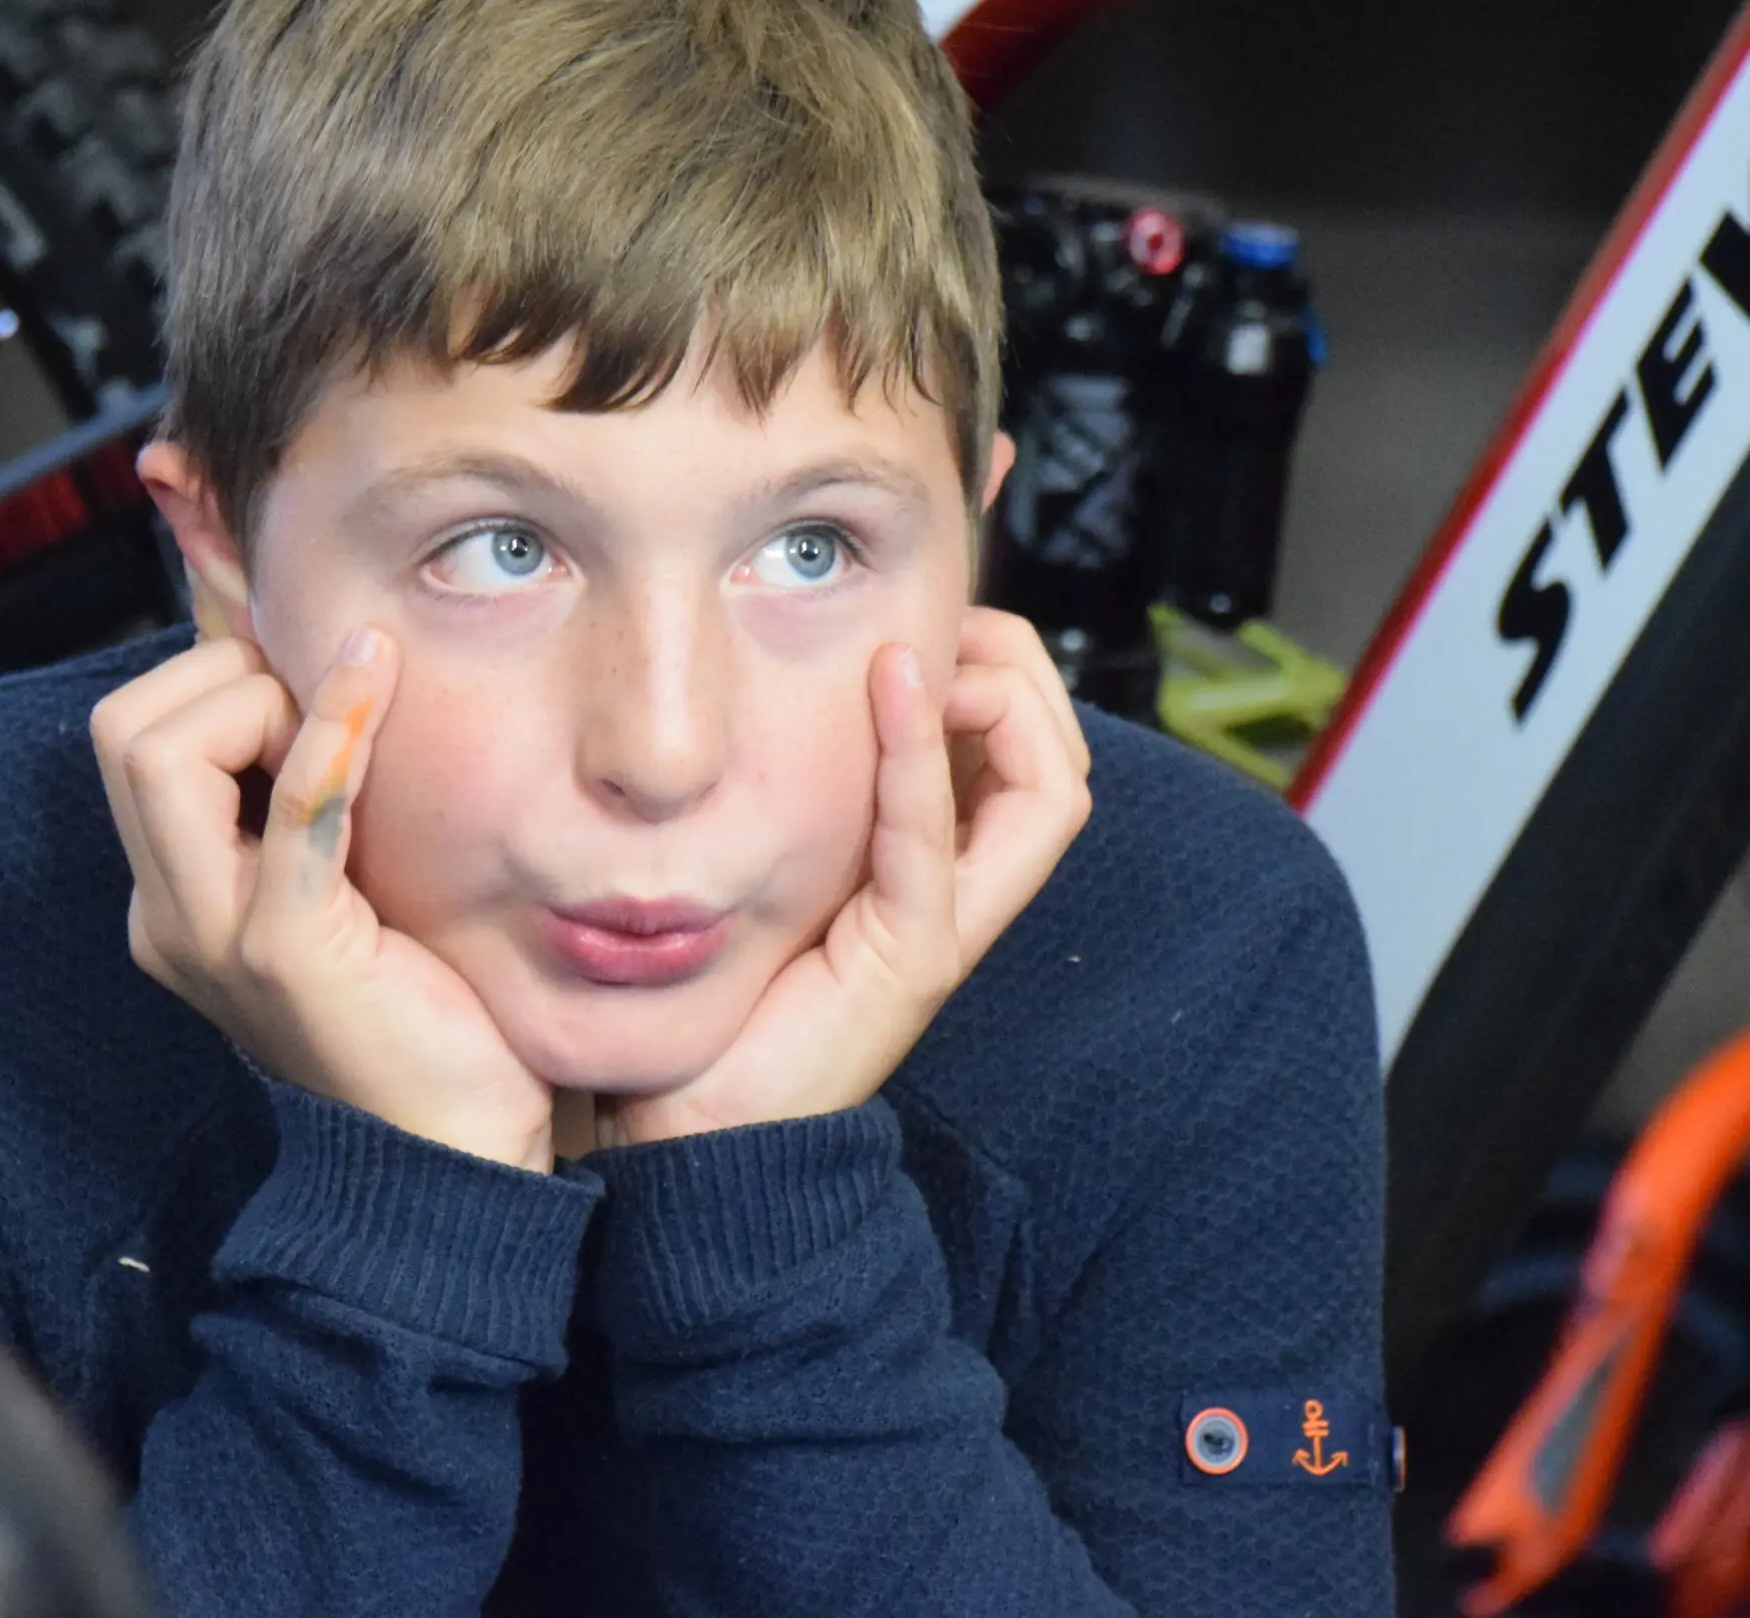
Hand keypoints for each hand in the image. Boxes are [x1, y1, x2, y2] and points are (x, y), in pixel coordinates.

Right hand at [91, 627, 558, 1169]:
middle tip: (320, 706)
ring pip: (161, 754)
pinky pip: (292, 806)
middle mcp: (169, 918)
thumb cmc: (418, 1007)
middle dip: (224, 678)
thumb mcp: (339, 884)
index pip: (128, 735)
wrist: (453, 1154)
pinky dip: (331, 727)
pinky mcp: (287, 952)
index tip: (306, 693)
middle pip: (125, 732)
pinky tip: (377, 680)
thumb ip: (305, 791)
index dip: (214, 682)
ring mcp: (215, 937)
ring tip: (353, 719)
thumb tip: (315, 649)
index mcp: (172, 901)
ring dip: (261, 701)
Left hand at [599, 608, 1091, 1146]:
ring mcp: (945, 929)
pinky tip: (892, 681)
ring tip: (928, 648)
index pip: (1028, 749)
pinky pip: (938, 841)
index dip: (1001, 668)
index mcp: (934, 865)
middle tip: (945, 624)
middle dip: (1020, 670)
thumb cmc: (714, 991)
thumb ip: (789, 787)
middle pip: (1060, 760)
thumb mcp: (764, 862)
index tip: (925, 620)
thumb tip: (764, 682)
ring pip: (1047, 793)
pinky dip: (921, 751)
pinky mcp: (909, 961)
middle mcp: (961, 895)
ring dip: (1001, 697)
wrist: (688, 1129)